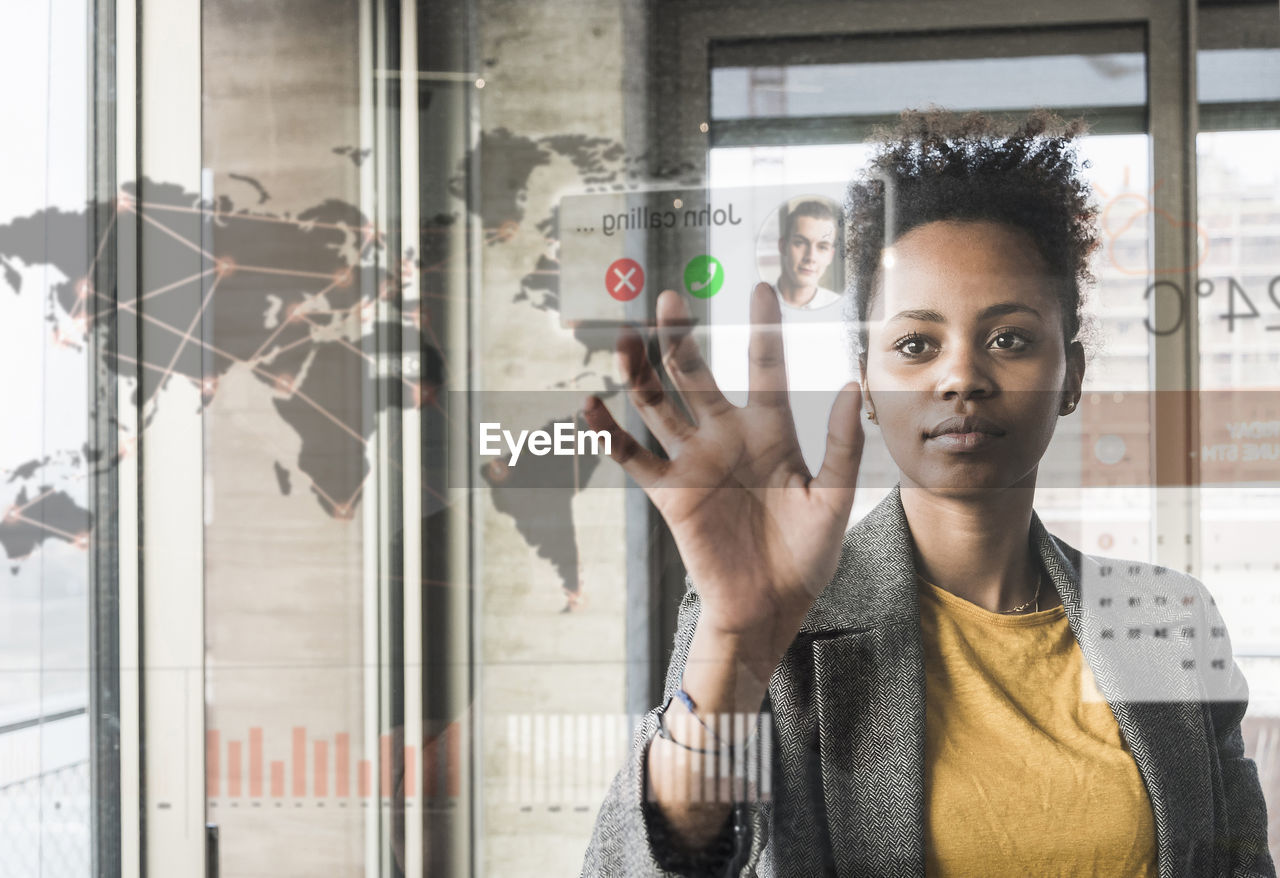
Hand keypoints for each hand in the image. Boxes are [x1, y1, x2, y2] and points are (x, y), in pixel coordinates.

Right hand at [583, 283, 864, 649]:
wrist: (769, 607)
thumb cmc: (808, 556)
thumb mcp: (835, 498)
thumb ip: (841, 444)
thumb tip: (853, 384)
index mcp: (771, 432)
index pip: (766, 367)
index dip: (763, 328)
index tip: (761, 287)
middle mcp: (727, 437)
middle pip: (696, 375)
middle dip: (681, 337)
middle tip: (669, 300)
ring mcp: (694, 462)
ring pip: (658, 405)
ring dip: (640, 372)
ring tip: (625, 337)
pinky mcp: (669, 493)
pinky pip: (632, 457)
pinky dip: (608, 433)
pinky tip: (590, 405)